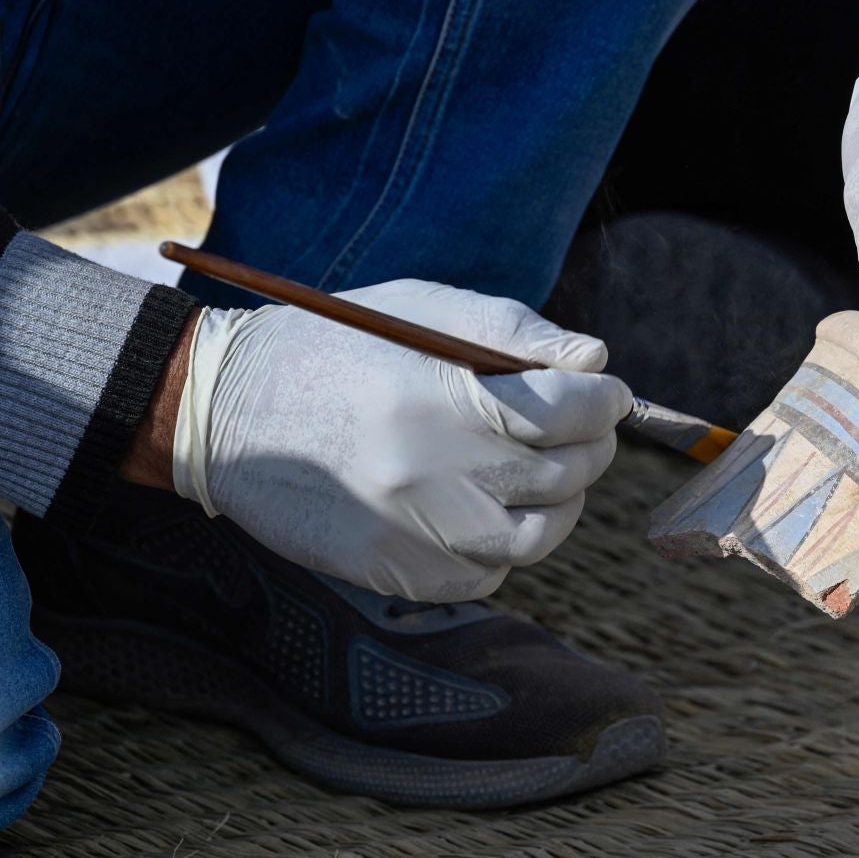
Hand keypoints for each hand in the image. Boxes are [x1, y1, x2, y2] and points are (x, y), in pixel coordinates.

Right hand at [170, 281, 631, 601]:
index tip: (608, 393)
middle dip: (591, 445)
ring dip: (561, 501)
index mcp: (440, 398)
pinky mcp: (393, 572)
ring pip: (538, 534)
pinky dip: (507, 545)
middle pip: (564, 473)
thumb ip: (516, 333)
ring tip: (547, 469)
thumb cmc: (336, 346)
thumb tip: (596, 362)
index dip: (604, 401)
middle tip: (583, 426)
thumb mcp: (422, 309)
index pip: (569, 412)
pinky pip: (488, 574)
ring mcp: (412, 531)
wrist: (224, 410)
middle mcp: (431, 473)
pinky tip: (491, 506)